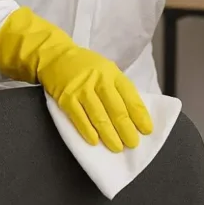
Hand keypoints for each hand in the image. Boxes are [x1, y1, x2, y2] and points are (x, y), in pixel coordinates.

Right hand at [0, 7, 152, 151]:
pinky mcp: (66, 98)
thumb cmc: (86, 67)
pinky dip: (87, 131)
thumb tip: (133, 115)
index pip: (130, 96)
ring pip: (99, 116)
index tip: (147, 130)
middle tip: (133, 144)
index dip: (140, 115)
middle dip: (126, 129)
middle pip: (116, 108)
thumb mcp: (107, 70)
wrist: (55, 56)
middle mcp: (99, 80)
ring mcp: (81, 89)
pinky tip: (95, 142)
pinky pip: (78, 118)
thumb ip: (118, 89)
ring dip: (109, 134)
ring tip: (117, 147)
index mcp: (113, 73)